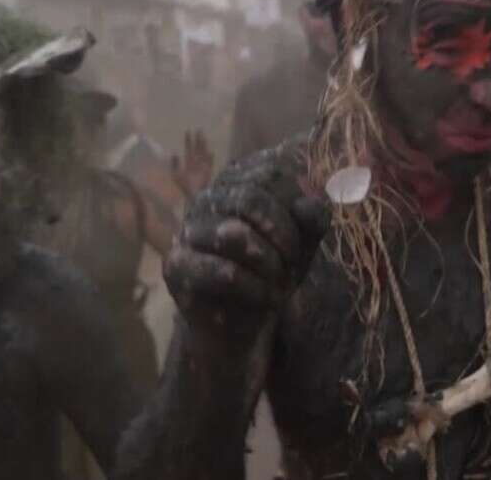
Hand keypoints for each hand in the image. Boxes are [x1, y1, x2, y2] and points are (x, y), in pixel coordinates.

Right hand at [164, 148, 329, 332]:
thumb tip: (307, 204)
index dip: (296, 204)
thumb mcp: (304, 242)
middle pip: (250, 197)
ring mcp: (189, 229)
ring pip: (231, 232)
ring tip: (278, 280)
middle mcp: (209, 197)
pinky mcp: (177, 265)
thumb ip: (313, 219)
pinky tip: (264, 297)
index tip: (306, 235)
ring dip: (268, 261)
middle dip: (282, 234)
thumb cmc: (274, 269)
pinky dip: (253, 286)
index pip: (271, 172)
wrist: (242, 317)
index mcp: (239, 182)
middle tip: (293, 262)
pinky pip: (221, 270)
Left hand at [171, 129, 214, 197]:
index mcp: (189, 163)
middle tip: (199, 129)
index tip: (188, 131)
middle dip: (198, 140)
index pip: (189, 149)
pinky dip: (210, 159)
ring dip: (203, 146)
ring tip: (203, 137)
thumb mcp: (175, 174)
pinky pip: (209, 165)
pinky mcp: (208, 173)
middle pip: (198, 149)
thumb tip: (174, 153)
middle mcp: (197, 163)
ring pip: (204, 154)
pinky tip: (210, 152)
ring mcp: (203, 167)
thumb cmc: (184, 187)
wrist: (192, 196)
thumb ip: (175, 164)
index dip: (188, 140)